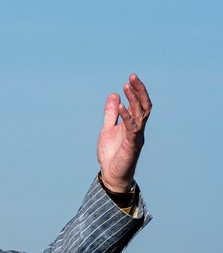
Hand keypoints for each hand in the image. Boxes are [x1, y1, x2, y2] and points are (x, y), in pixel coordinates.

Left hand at [96, 74, 151, 192]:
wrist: (111, 175)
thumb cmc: (112, 154)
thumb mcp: (108, 129)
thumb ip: (111, 113)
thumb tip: (114, 94)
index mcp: (134, 124)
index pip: (139, 104)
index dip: (136, 91)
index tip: (130, 78)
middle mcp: (138, 129)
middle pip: (143, 106)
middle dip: (139, 91)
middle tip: (132, 77)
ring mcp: (136, 137)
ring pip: (140, 114)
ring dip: (133, 99)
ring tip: (127, 86)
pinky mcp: (131, 146)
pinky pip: (131, 128)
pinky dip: (126, 116)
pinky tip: (121, 106)